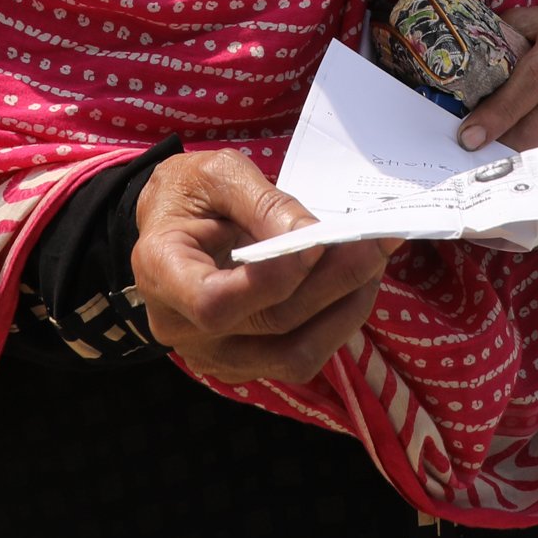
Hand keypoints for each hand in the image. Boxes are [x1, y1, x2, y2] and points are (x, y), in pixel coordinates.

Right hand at [131, 149, 395, 384]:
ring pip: (294, 355)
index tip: (318, 241)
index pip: (215, 302)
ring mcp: (213, 355)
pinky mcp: (245, 364)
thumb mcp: (216, 173)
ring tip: (373, 262)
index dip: (273, 279)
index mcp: (161, 273)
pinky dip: (337, 322)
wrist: (174, 225)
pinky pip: (300, 358)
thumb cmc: (191, 193)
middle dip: (334, 281)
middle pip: (272, 322)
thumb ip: (260, 201)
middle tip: (376, 242)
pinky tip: (354, 284)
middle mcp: (180, 328)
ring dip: (345, 308)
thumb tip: (310, 234)